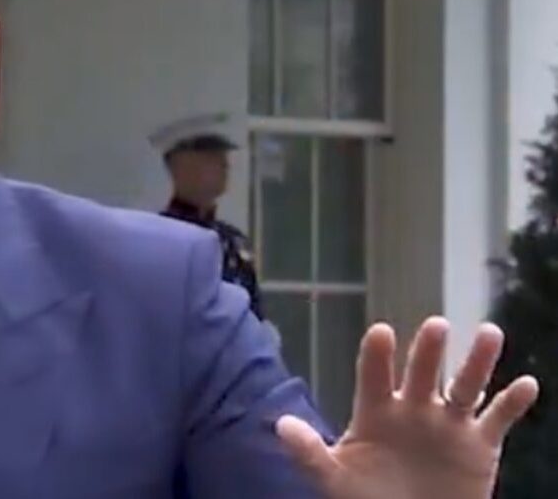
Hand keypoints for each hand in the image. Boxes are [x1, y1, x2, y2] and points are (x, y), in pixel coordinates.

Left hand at [276, 317, 538, 498]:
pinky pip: (498, 418)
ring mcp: (447, 424)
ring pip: (465, 385)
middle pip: (422, 372)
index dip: (378, 355)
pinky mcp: (479, 444)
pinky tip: (525, 383)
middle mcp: (413, 408)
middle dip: (428, 351)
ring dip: (477, 361)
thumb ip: (309, 452)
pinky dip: (512, 401)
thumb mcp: (334, 479)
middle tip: (435, 326)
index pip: (375, 376)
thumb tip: (280, 426)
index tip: (382, 332)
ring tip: (488, 333)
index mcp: (375, 410)